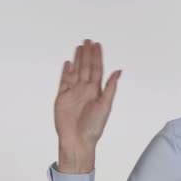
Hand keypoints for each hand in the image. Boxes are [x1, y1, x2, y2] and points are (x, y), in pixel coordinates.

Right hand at [54, 39, 121, 173]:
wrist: (77, 140)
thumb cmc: (94, 126)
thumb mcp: (105, 105)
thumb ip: (110, 88)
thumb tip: (119, 71)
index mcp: (96, 91)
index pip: (97, 69)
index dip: (97, 57)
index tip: (98, 45)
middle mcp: (85, 89)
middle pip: (86, 67)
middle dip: (87, 54)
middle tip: (88, 40)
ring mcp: (73, 93)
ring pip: (75, 72)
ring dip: (77, 60)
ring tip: (79, 47)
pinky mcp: (62, 98)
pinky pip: (64, 82)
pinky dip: (66, 72)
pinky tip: (68, 63)